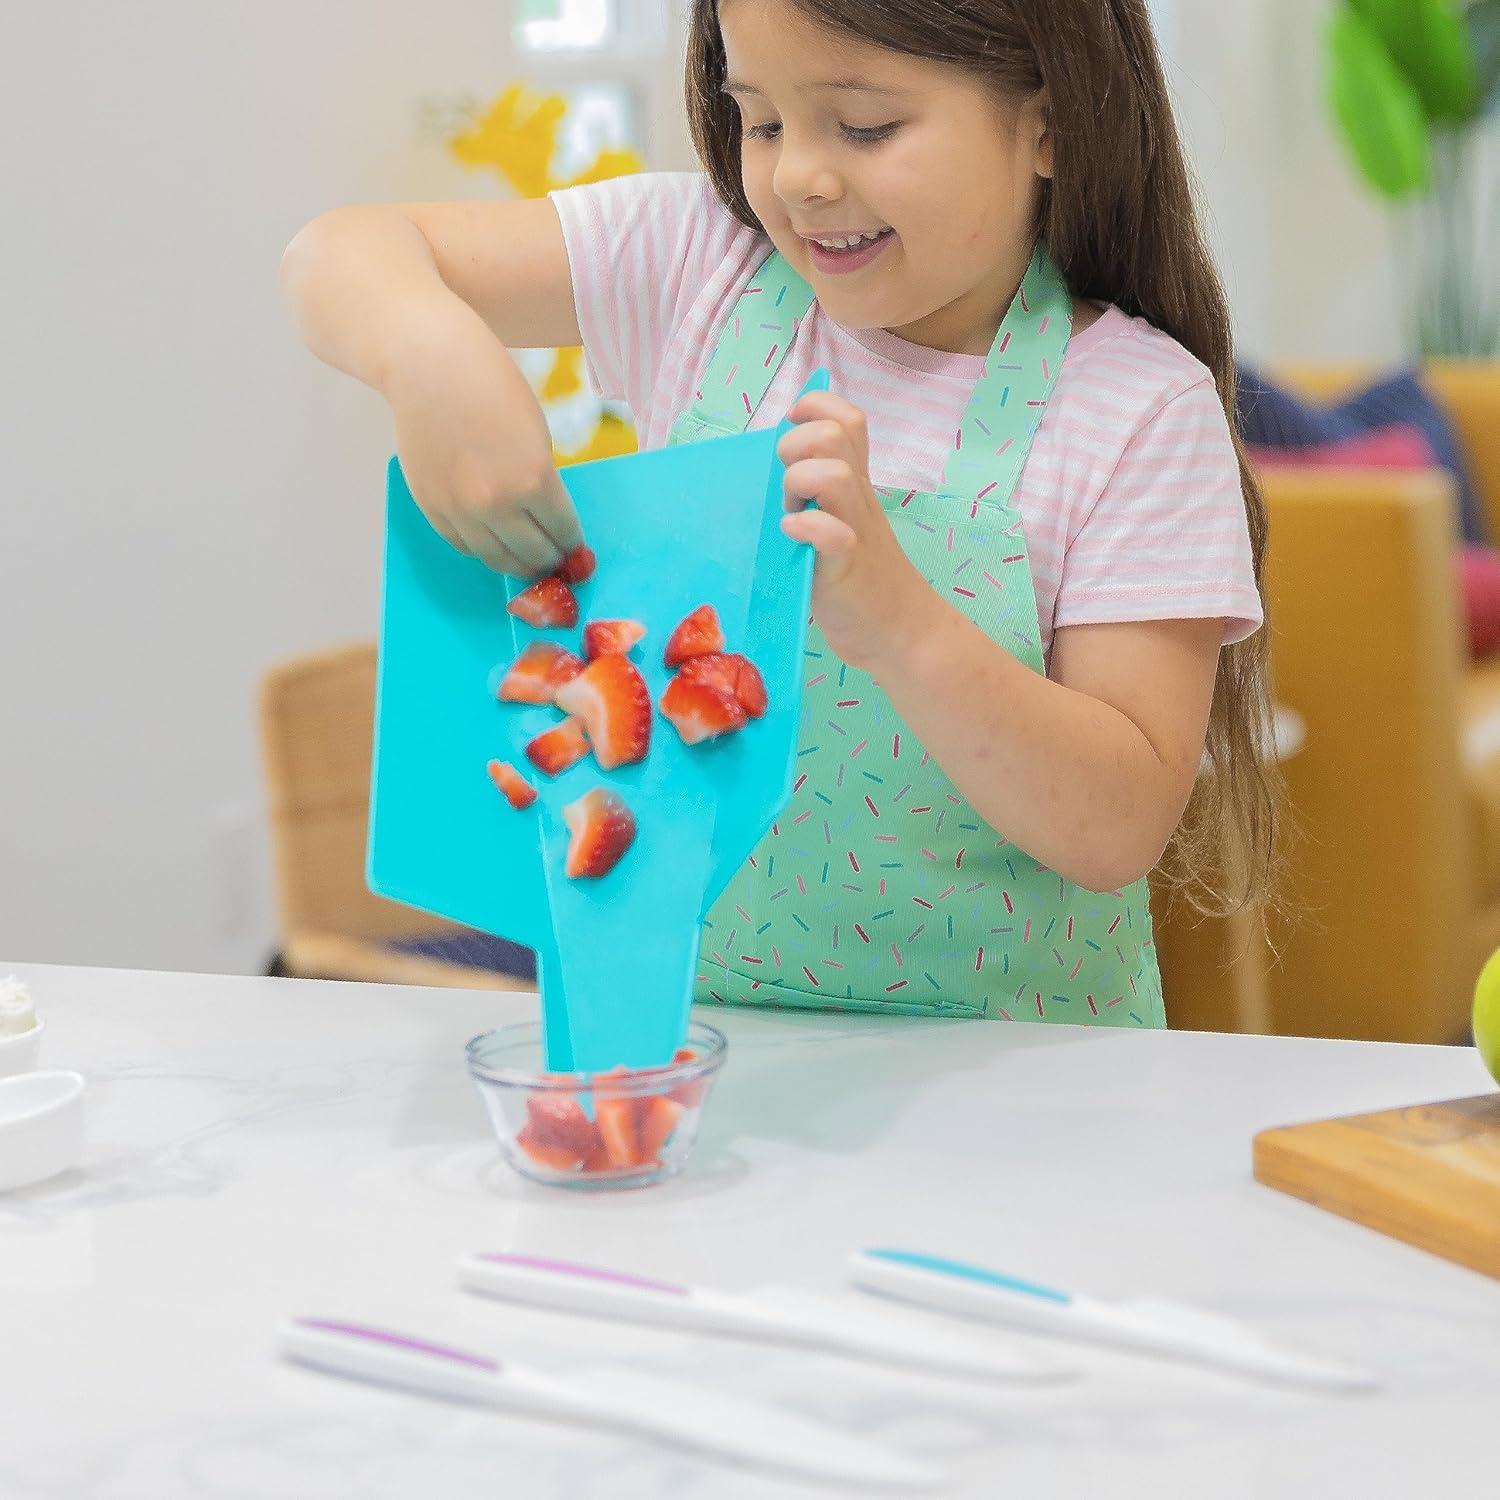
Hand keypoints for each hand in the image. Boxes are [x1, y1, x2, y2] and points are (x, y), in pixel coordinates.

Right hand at [383, 300, 583, 575]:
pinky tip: (495, 539)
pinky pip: (465, 546)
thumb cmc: (490, 385)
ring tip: (528, 556)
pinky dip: (484, 548)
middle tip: (555, 557)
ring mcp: (459, 510)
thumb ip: (541, 483)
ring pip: (497, 560)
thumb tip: (545, 522)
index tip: (576, 547)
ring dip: (518, 563)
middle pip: (532, 555)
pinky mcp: (432, 508)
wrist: (428, 363)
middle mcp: (496, 503)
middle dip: (550, 558)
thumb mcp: (536, 435)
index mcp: (533, 481)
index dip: (573, 542)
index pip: (563, 532)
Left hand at [777, 391, 932, 669]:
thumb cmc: (858, 579)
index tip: (791, 431)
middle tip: (788, 488)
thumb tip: (772, 471)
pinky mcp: (846, 569)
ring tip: (791, 513)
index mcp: (855, 485)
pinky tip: (792, 535)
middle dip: (798, 447)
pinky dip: (808, 528)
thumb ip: (816, 495)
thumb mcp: (841, 523)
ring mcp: (855, 530)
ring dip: (802, 484)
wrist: (899, 631)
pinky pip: (832, 534)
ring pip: (836, 474)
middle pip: (835, 434)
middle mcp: (857, 499)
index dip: (815, 409)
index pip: (847, 419)